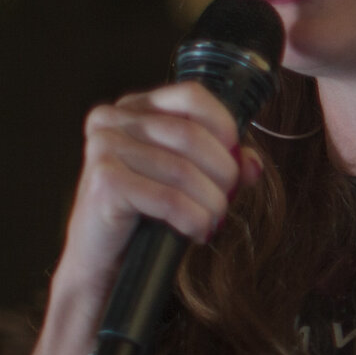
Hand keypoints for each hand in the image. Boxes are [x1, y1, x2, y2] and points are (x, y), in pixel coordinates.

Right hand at [54, 81, 265, 301]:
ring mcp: (104, 148)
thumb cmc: (146, 214)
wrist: (104, 259)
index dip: (225, 127)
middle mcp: (112, 120)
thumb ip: (223, 162)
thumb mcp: (190, 179)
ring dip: (211, 203)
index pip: (192, 95)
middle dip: (223, 173)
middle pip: (191, 134)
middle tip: (225, 202)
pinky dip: (194, 219)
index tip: (236, 161)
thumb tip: (252, 164)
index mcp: (133, 107)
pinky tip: (196, 232)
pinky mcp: (105, 182)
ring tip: (212, 221)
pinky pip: (170, 199)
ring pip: (184, 170)